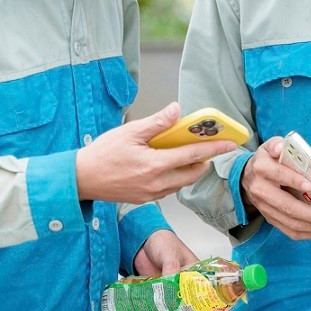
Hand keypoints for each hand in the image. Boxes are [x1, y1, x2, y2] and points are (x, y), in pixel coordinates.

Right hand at [76, 102, 235, 204]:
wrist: (81, 178)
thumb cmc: (102, 154)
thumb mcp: (130, 132)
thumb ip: (157, 123)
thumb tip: (177, 110)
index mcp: (155, 165)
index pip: (193, 155)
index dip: (214, 149)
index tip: (230, 144)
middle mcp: (157, 183)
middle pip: (192, 173)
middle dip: (203, 161)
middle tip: (204, 148)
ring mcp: (151, 194)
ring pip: (181, 183)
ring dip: (188, 170)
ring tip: (185, 155)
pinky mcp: (145, 199)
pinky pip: (168, 189)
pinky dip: (174, 177)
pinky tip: (165, 166)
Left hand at [132, 229, 200, 310]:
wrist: (142, 242)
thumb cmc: (163, 243)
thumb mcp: (170, 255)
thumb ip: (171, 269)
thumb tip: (170, 286)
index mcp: (194, 277)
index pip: (208, 295)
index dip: (211, 308)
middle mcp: (185, 288)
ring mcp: (170, 293)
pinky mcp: (156, 296)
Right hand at [240, 136, 310, 240]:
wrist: (246, 177)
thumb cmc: (267, 160)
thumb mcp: (268, 147)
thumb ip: (277, 145)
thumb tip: (281, 148)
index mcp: (262, 169)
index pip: (279, 175)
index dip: (294, 181)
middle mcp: (261, 190)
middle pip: (286, 206)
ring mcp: (265, 207)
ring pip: (289, 222)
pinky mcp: (270, 218)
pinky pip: (287, 231)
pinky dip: (305, 233)